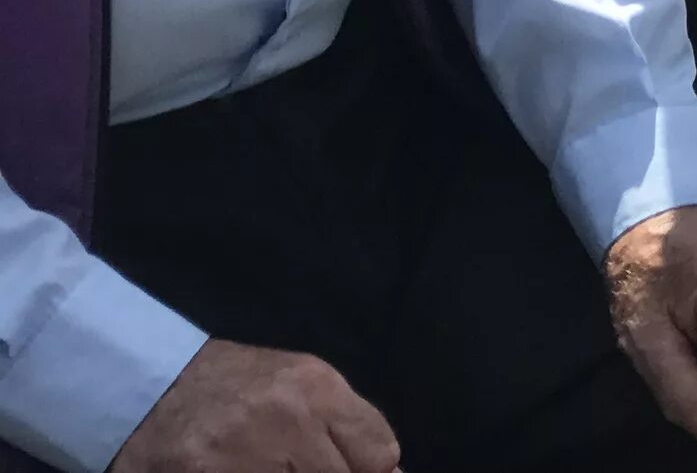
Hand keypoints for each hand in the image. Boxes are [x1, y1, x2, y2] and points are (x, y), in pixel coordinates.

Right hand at [114, 341, 397, 472]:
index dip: (372, 471)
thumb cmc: (235, 389)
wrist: (150, 390)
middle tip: (297, 465)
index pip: (379, 454)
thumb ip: (346, 425)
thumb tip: (391, 471)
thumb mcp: (300, 387)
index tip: (352, 470)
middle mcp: (289, 421)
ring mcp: (247, 458)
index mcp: (317, 389)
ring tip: (268, 464)